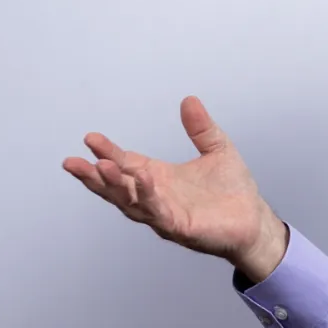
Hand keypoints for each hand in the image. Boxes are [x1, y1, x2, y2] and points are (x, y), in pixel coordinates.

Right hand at [63, 95, 287, 281]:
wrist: (255, 219)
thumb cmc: (233, 190)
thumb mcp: (217, 149)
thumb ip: (201, 128)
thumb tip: (189, 100)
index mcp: (159, 178)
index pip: (126, 163)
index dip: (108, 152)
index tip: (90, 139)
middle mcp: (156, 197)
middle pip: (117, 187)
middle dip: (95, 175)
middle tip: (73, 162)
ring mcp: (165, 214)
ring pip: (131, 202)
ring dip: (114, 186)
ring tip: (100, 167)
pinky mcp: (180, 228)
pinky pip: (159, 212)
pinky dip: (149, 196)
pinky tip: (144, 180)